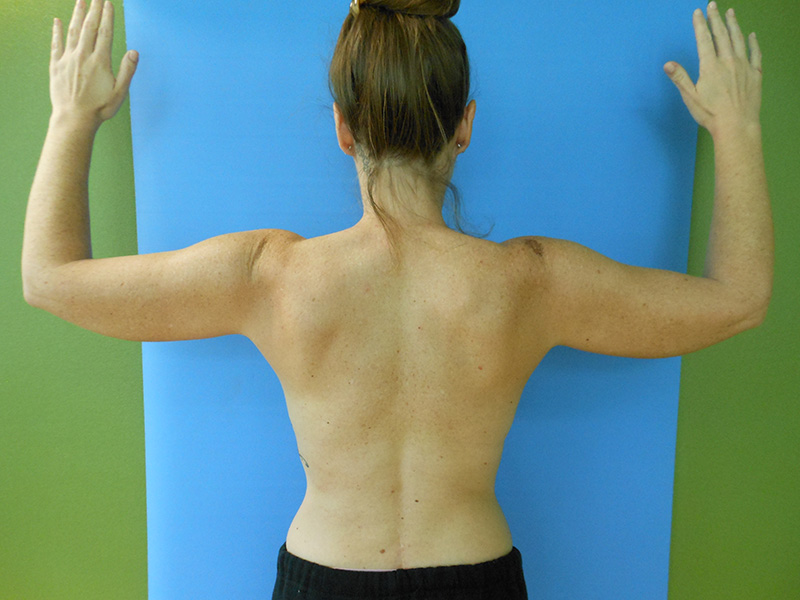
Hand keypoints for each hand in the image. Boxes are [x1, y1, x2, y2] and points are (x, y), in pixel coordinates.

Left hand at [50, 0, 137, 128]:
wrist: (74, 118)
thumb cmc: (100, 108)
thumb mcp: (120, 92)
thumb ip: (127, 71)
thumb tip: (134, 52)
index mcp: (100, 62)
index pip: (104, 33)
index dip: (107, 17)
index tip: (108, 3)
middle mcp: (83, 56)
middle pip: (89, 27)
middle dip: (93, 10)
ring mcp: (68, 59)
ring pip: (73, 31)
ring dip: (77, 15)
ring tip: (80, 1)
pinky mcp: (56, 66)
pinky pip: (56, 44)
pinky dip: (57, 31)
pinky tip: (57, 21)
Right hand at [665, 3, 761, 136]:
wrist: (737, 126)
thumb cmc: (711, 114)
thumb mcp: (690, 97)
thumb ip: (680, 78)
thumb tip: (668, 64)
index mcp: (711, 67)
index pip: (704, 40)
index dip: (700, 24)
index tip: (698, 12)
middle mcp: (728, 61)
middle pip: (722, 35)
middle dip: (716, 18)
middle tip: (713, 5)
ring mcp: (744, 66)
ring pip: (739, 39)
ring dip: (734, 24)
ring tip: (730, 13)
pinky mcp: (755, 74)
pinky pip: (755, 53)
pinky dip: (753, 42)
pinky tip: (751, 35)